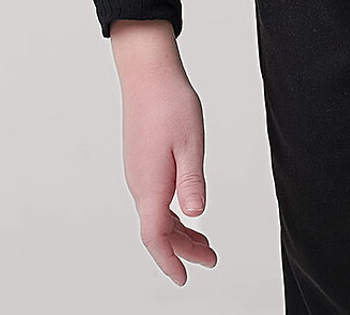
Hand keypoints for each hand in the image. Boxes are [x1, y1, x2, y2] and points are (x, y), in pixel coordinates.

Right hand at [111, 23, 217, 286]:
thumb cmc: (169, 101)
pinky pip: (154, 198)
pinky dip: (172, 212)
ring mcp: (138, 171)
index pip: (155, 237)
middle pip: (158, 230)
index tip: (184, 278)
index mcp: (149, 184)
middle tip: (211, 258)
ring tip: (204, 240)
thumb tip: (195, 214)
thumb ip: (191, 180)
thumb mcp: (190, 142)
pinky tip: (187, 209)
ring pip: (156, 214)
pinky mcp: (141, 160)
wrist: (147, 71)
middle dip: (183, 249)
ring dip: (179, 231)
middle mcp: (139, 182)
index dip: (170, 261)